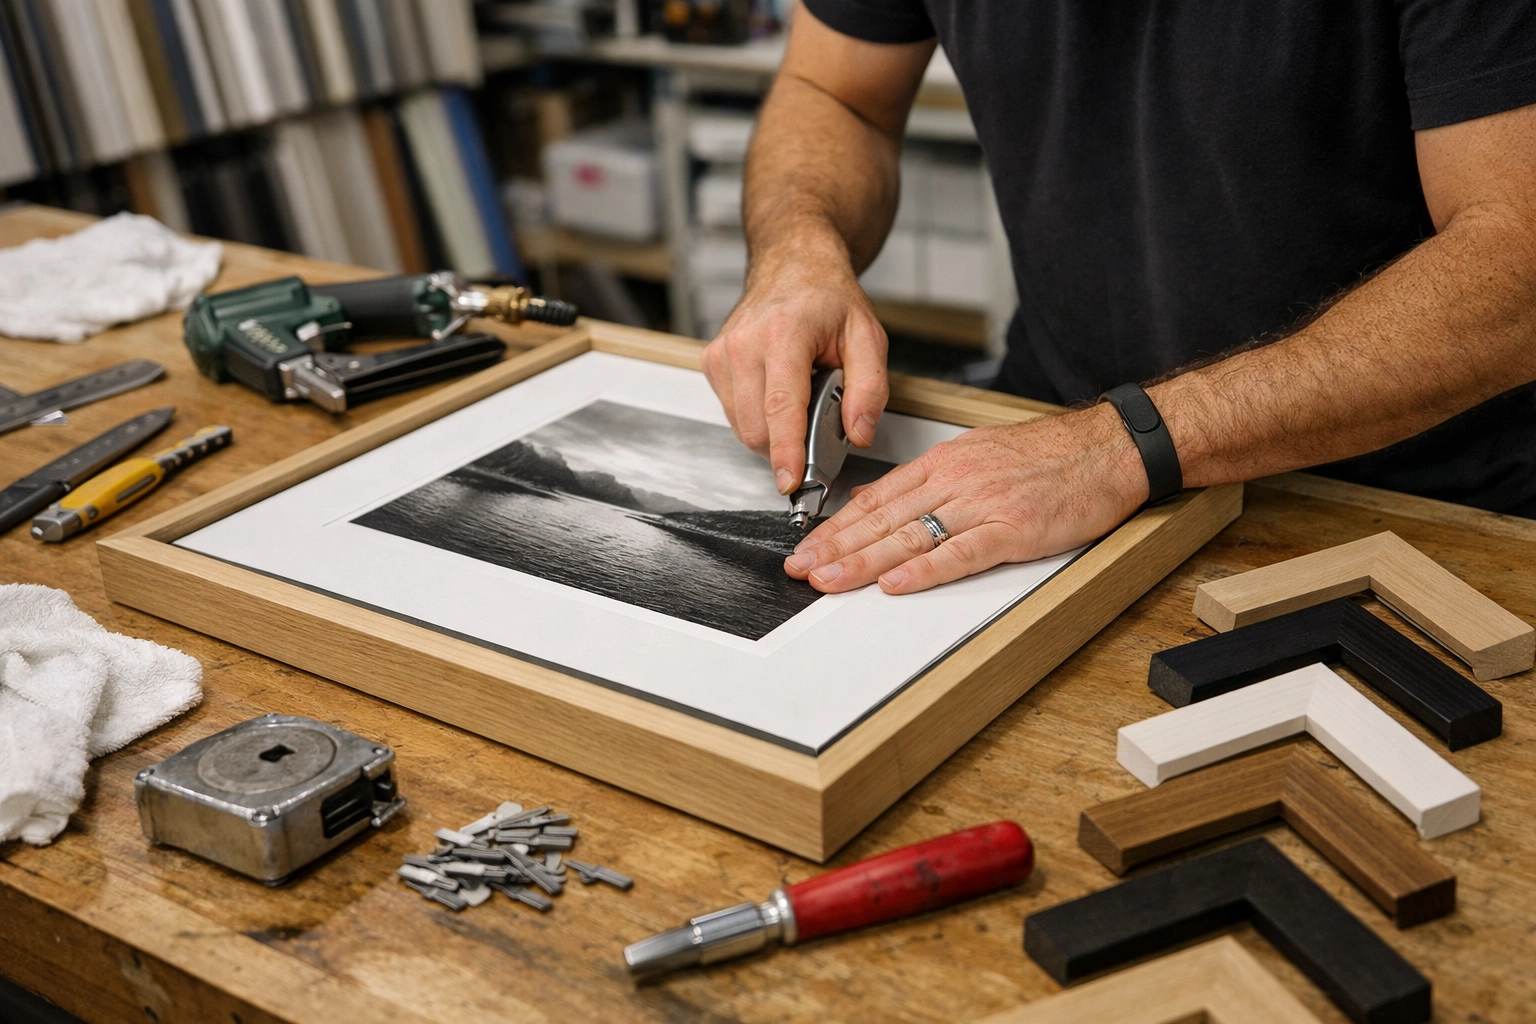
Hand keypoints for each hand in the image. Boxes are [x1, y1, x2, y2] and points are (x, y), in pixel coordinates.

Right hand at [701, 254, 888, 493]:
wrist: (792, 266)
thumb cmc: (828, 300)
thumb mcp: (868, 337)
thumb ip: (870, 388)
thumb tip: (859, 433)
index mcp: (785, 333)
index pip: (781, 405)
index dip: (786, 450)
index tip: (790, 480)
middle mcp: (745, 343)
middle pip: (756, 426)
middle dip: (787, 447)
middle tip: (817, 429)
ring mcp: (722, 353)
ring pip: (741, 426)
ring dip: (772, 432)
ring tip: (798, 400)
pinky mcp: (711, 362)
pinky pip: (731, 413)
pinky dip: (756, 417)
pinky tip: (775, 393)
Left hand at [784, 403, 1149, 593]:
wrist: (1107, 448)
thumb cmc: (1048, 456)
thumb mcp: (975, 454)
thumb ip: (924, 480)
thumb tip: (874, 499)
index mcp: (944, 463)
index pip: (876, 499)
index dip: (836, 526)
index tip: (807, 547)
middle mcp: (956, 481)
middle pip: (883, 519)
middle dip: (836, 546)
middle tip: (801, 569)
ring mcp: (983, 505)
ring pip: (911, 536)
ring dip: (864, 561)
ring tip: (830, 580)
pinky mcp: (1014, 530)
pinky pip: (961, 553)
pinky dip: (926, 571)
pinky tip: (896, 584)